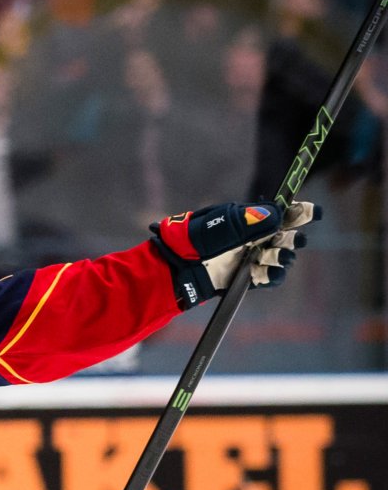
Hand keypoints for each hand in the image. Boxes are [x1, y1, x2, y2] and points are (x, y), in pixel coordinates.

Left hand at [150, 201, 317, 309]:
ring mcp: (250, 257)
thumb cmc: (192, 239)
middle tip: (296, 239)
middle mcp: (252, 237)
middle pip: (286, 235)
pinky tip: (273, 272)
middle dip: (293, 237)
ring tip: (278, 255)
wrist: (174, 266)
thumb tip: (278, 214)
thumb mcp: (220, 224)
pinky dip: (274, 275)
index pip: (280, 213)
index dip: (298, 212)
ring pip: (280, 257)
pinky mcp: (246, 277)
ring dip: (284, 256)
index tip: (314, 212)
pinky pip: (269, 277)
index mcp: (247, 219)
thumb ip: (249, 220)